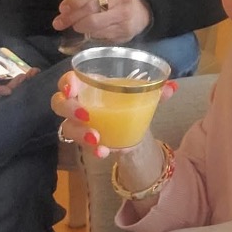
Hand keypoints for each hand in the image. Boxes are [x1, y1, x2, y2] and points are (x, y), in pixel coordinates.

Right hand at [50, 71, 177, 157]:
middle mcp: (77, 102)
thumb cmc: (129, 101)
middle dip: (69, 108)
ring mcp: (77, 123)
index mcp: (89, 85)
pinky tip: (104, 151)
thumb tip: (172, 86)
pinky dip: (92, 149)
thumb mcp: (143, 95)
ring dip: (81, 133)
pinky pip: (80, 146)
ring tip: (97, 139)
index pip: (68, 79)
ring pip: (67, 127)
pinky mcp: (83, 141)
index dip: (66, 83)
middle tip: (85, 115)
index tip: (73, 89)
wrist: (131, 125)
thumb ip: (157, 90)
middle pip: (59, 103)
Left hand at [52, 0, 151, 42]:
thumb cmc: (111, 0)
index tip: (63, 8)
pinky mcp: (124, 30)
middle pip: (91, 7)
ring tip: (74, 26)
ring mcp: (124, 14)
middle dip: (72, 16)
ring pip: (94, 23)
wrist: (137, 14)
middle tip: (60, 21)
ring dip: (79, 26)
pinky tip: (88, 31)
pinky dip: (90, 33)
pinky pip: (100, 34)